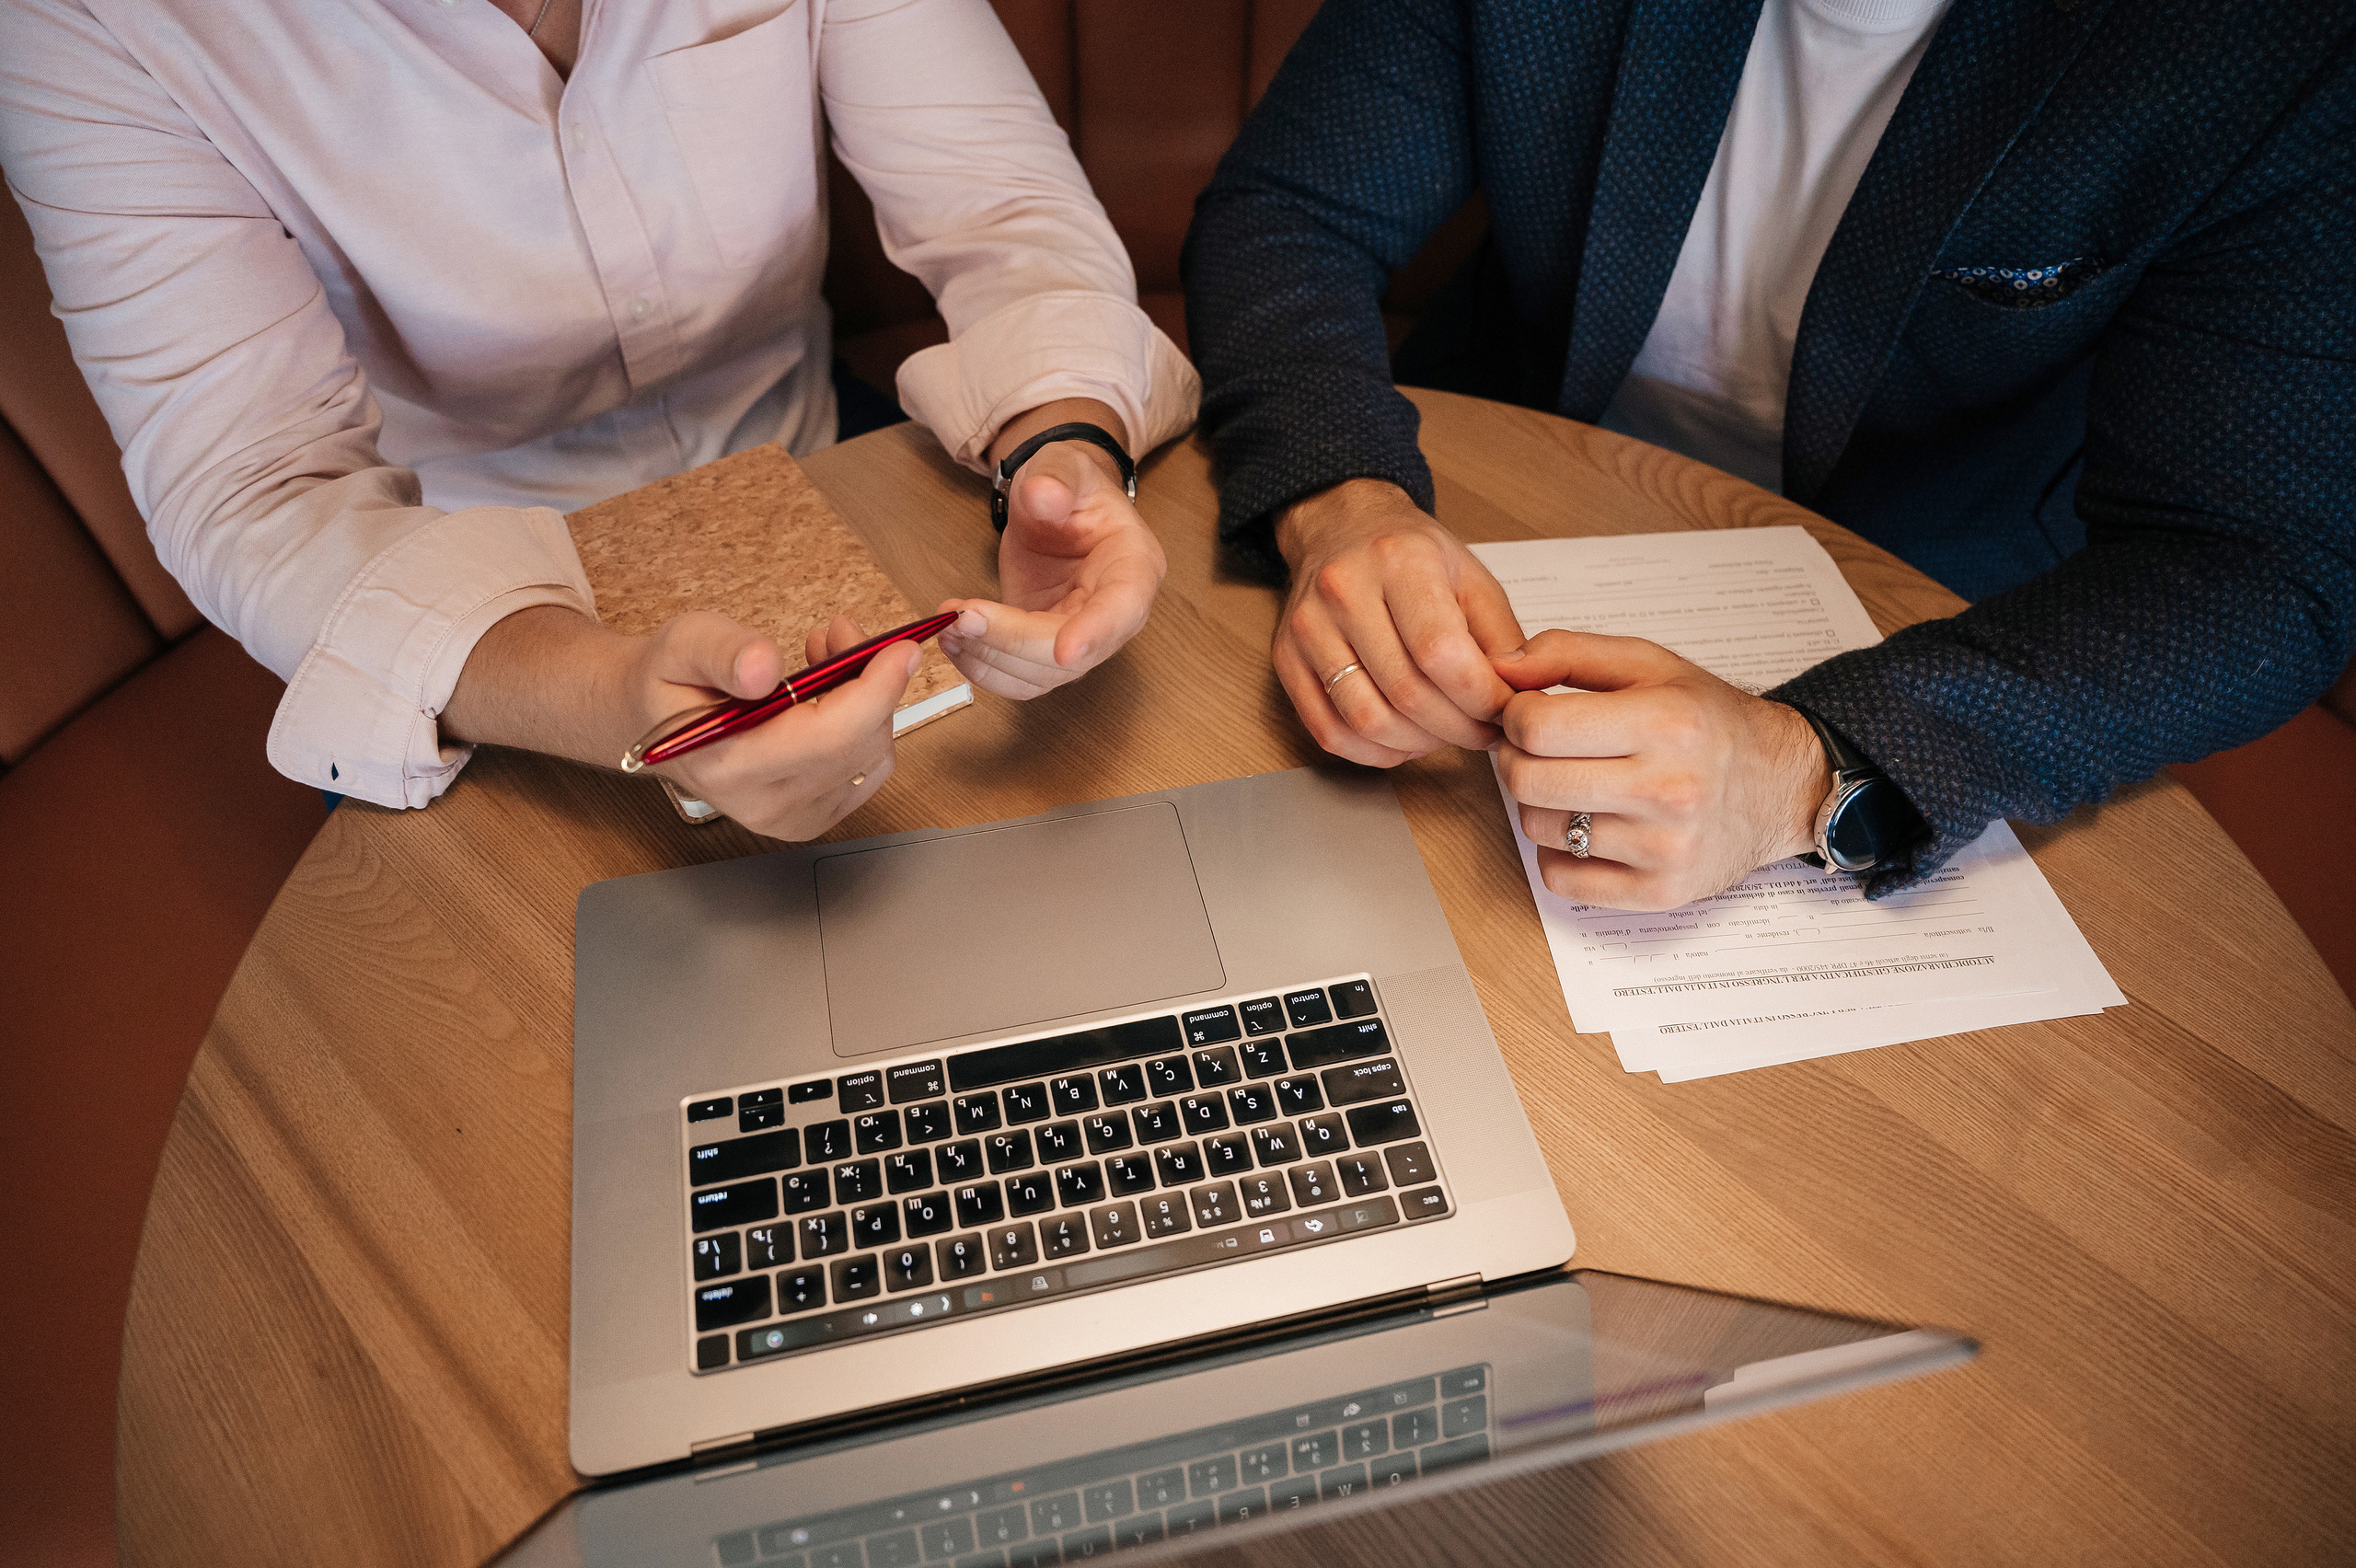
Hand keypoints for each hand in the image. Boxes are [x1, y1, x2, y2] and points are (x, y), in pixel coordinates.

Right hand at [443, 605, 914, 841]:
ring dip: (868, 701)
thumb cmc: (669, 681)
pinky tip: (832, 693)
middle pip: (858, 747)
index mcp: (729, 766)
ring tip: (825, 655)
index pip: (828, 738)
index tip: (901, 649)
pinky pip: (868, 771)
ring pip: (871, 757)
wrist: (653, 720)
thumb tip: (763, 668)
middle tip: (841, 632)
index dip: (875, 691)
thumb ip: (722, 652)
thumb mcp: (683, 644)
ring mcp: (791, 817)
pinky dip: (865, 726)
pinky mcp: (812, 816)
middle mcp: (764, 805)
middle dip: (871, 681)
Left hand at [939, 400, 1166, 698]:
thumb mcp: (1064, 465)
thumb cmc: (1067, 487)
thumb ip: (1058, 478)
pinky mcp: (1043, 650)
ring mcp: (1080, 640)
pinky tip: (952, 639)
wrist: (1051, 505)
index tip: (1063, 651)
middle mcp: (1115, 616)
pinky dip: (980, 666)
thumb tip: (1043, 495)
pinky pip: (1016, 677)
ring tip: (946, 624)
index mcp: (1135, 567)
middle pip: (1073, 655)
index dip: (1095, 633)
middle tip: (963, 618)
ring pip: (1040, 677)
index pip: (1123, 609)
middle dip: (1012, 642)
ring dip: (988, 659)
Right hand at [1271, 479, 1525, 765]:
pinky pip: (1329, 732)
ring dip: (1418, 745)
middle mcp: (1343, 590)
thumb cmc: (1409, 555)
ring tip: (1445, 735)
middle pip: (1406, 693)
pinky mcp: (1286, 660)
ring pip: (1366, 720)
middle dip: (1458, 729)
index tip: (1504, 711)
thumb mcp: (1471, 576)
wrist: (1340, 529)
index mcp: (1399, 560)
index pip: (1441, 653)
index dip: (1481, 698)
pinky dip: (1374, 753)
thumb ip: (1502, 638)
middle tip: (1483, 733)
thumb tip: (1519, 698)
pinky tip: (1403, 741)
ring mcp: (1307, 628)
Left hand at [1493, 630, 1831, 910]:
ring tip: (1575, 785)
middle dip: (1517, 759)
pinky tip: (1587, 827)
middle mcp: (1668, 789)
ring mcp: (1665, 847)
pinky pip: (1561, 879)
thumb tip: (1501, 666)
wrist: (1782, 784)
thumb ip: (1569, 653)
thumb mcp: (1650, 665)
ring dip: (1540, 805)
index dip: (1515, 717)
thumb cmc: (1710, 723)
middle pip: (1528, 780)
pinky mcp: (1660, 892)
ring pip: (1538, 829)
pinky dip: (1559, 853)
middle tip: (1540, 751)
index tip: (1529, 715)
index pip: (1536, 727)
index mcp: (1665, 722)